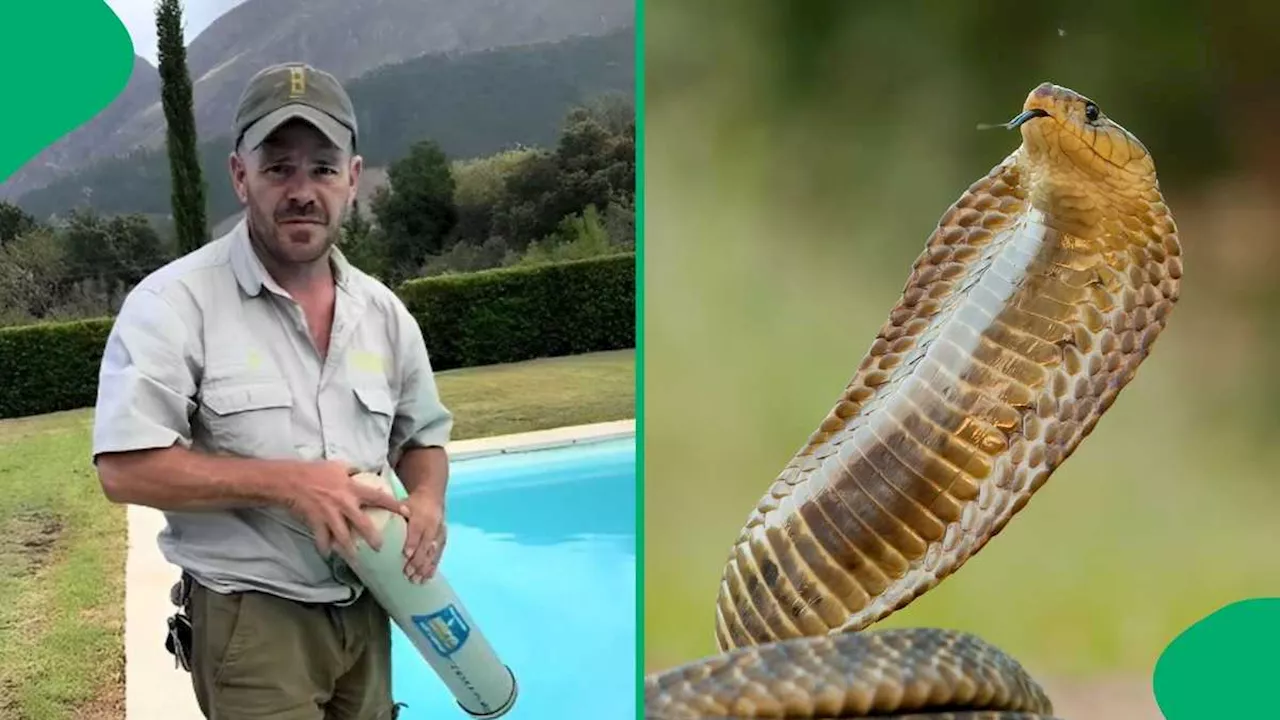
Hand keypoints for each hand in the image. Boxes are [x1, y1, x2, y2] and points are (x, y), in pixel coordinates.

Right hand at [283, 460, 408, 559]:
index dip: (393, 504)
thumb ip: (352, 470)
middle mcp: (343, 503)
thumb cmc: (314, 471)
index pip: (378, 496)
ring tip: (356, 560)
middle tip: (381, 548)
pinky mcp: (315, 522)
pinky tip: (327, 554)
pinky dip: (324, 548)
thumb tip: (362, 471)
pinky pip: (322, 539)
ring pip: (343, 537)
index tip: (406, 513)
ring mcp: (329, 514)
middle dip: (373, 537)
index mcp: (351, 488)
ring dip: (349, 550)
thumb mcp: (337, 466)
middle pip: (363, 523)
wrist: (289, 479)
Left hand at [402, 491, 445, 583]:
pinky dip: (433, 567)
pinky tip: (427, 578)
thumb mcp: (403, 503)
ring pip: (434, 552)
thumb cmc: (412, 503)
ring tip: (417, 580)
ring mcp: (439, 534)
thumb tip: (377, 521)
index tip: (406, 555)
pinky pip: (439, 555)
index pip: (417, 529)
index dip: (413, 542)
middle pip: (426, 545)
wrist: (431, 497)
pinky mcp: (442, 540)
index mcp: (421, 515)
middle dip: (418, 560)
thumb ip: (393, 513)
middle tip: (408, 573)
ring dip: (425, 567)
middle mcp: (432, 525)